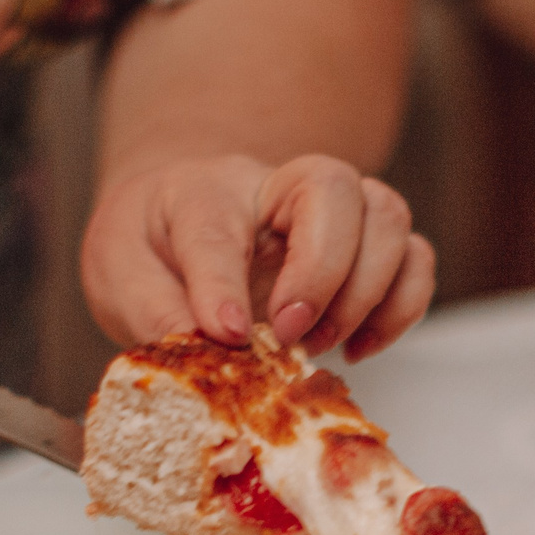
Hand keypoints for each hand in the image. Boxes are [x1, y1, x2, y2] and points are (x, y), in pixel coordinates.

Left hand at [82, 153, 436, 358]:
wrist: (176, 227)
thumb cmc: (151, 248)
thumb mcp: (118, 274)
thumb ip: (150, 307)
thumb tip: (207, 345)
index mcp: (202, 192)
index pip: (218, 223)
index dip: (223, 283)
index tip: (227, 334)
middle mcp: (276, 188)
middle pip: (333, 187)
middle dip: (320, 270)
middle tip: (287, 333)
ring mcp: (331, 214)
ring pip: (388, 215)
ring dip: (367, 290)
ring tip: (319, 343)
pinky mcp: (365, 247)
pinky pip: (415, 258)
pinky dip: (402, 307)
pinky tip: (357, 346)